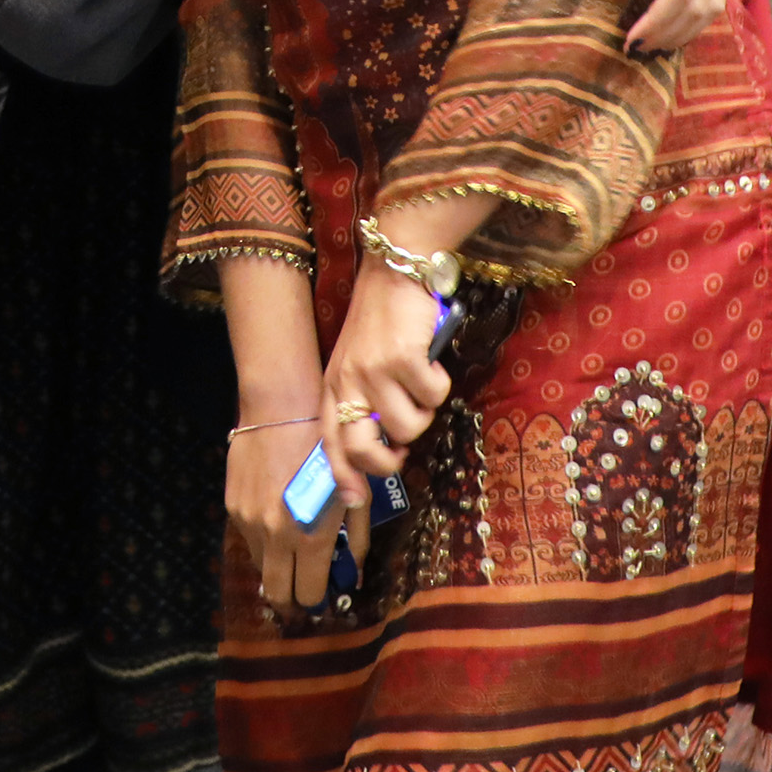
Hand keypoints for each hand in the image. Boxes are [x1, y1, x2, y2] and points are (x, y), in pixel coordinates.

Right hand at [223, 364, 352, 616]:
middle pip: (277, 593)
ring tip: (291, 545)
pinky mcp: (232, 506)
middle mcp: (275, 536)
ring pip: (260, 566)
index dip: (317, 600)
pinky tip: (277, 514)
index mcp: (310, 536)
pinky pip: (248, 537)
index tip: (323, 594)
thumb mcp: (354, 493)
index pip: (308, 594)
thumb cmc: (329, 448)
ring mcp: (249, 522)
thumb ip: (355, 539)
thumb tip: (354, 576)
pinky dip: (263, 537)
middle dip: (291, 598)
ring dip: (276, 564)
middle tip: (302, 589)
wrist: (282, 407)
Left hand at [322, 264, 454, 492]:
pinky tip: (430, 361)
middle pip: (363, 450)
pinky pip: (433, 396)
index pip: (331, 441)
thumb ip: (362, 399)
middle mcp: (349, 382)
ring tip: (419, 382)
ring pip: (409, 427)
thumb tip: (385, 445)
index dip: (342, 475)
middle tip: (402, 448)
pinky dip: (439, 383)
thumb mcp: (357, 361)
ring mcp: (375, 371)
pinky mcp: (403, 358)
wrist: (395, 271)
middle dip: (387, 461)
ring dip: (424, 410)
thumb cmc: (380, 321)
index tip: (355, 500)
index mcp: (334, 385)